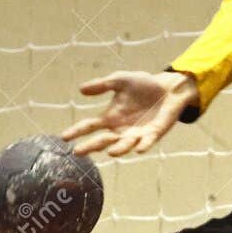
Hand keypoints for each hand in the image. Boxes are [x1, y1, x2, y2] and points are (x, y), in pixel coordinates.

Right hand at [61, 70, 195, 157]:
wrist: (168, 88)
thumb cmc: (142, 85)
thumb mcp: (120, 80)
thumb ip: (102, 85)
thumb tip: (81, 89)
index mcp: (110, 117)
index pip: (89, 126)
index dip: (77, 131)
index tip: (64, 137)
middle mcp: (120, 130)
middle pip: (103, 141)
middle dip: (90, 146)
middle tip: (78, 151)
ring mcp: (137, 134)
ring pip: (124, 145)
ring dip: (118, 149)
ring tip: (110, 151)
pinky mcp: (154, 134)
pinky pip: (147, 142)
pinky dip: (143, 145)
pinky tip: (139, 149)